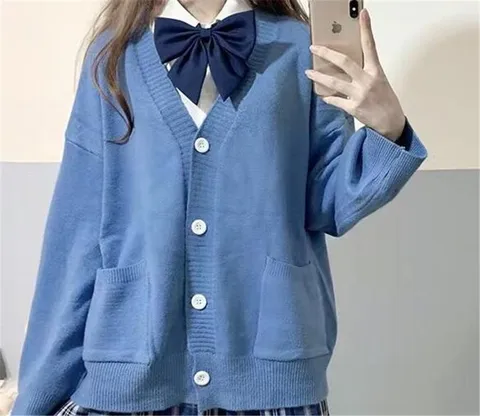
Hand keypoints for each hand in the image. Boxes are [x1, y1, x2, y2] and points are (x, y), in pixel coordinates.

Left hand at [306, 9, 405, 141]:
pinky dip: (328, 98)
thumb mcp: (380, 82)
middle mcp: (368, 81)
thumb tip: (346, 66)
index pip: (370, 46)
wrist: (391, 124)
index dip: (366, 29)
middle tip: (313, 48)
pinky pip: (336, 101)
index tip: (363, 13)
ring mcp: (360, 94)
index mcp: (376, 71)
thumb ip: (365, 72)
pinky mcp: (353, 108)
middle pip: (344, 62)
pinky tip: (323, 96)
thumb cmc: (385, 101)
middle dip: (327, 53)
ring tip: (308, 72)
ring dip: (319, 77)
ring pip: (335, 82)